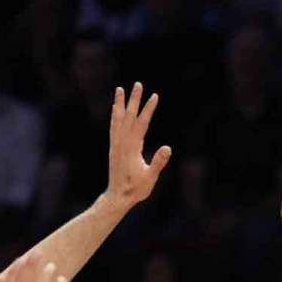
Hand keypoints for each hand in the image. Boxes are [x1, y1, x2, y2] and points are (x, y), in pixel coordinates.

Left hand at [105, 82, 171, 207]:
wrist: (117, 197)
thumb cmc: (135, 189)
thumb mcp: (150, 177)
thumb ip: (158, 162)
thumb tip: (168, 147)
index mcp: (131, 148)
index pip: (141, 123)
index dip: (148, 109)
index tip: (154, 96)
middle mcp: (122, 143)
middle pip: (129, 116)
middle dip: (134, 99)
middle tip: (138, 84)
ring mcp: (116, 144)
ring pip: (118, 119)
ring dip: (120, 103)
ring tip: (120, 89)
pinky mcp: (114, 148)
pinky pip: (113, 127)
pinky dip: (114, 116)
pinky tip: (116, 109)